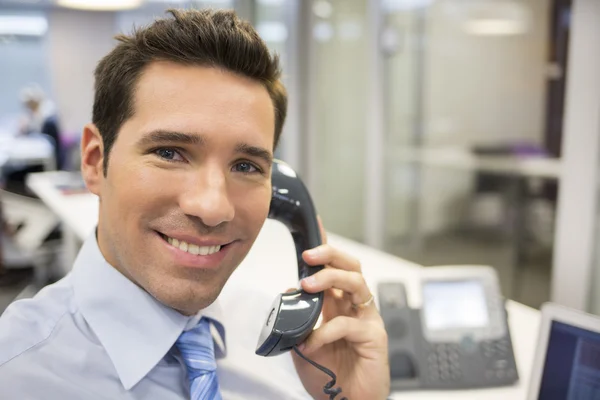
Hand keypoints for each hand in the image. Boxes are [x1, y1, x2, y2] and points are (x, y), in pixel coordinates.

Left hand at [292, 218, 389, 399]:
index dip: (326, 247)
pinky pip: (348, 324)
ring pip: (356, 284)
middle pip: (351, 266)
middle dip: (330, 255)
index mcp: (339, 304)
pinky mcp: (374, 337)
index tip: (316, 226)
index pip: (334, 268)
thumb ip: (298, 318)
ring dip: (330, 279)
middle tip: (308, 256)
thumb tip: (289, 292)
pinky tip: (311, 341)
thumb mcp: (304, 342)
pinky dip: (325, 330)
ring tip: (307, 286)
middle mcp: (355, 307)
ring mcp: (367, 320)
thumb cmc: (330, 374)